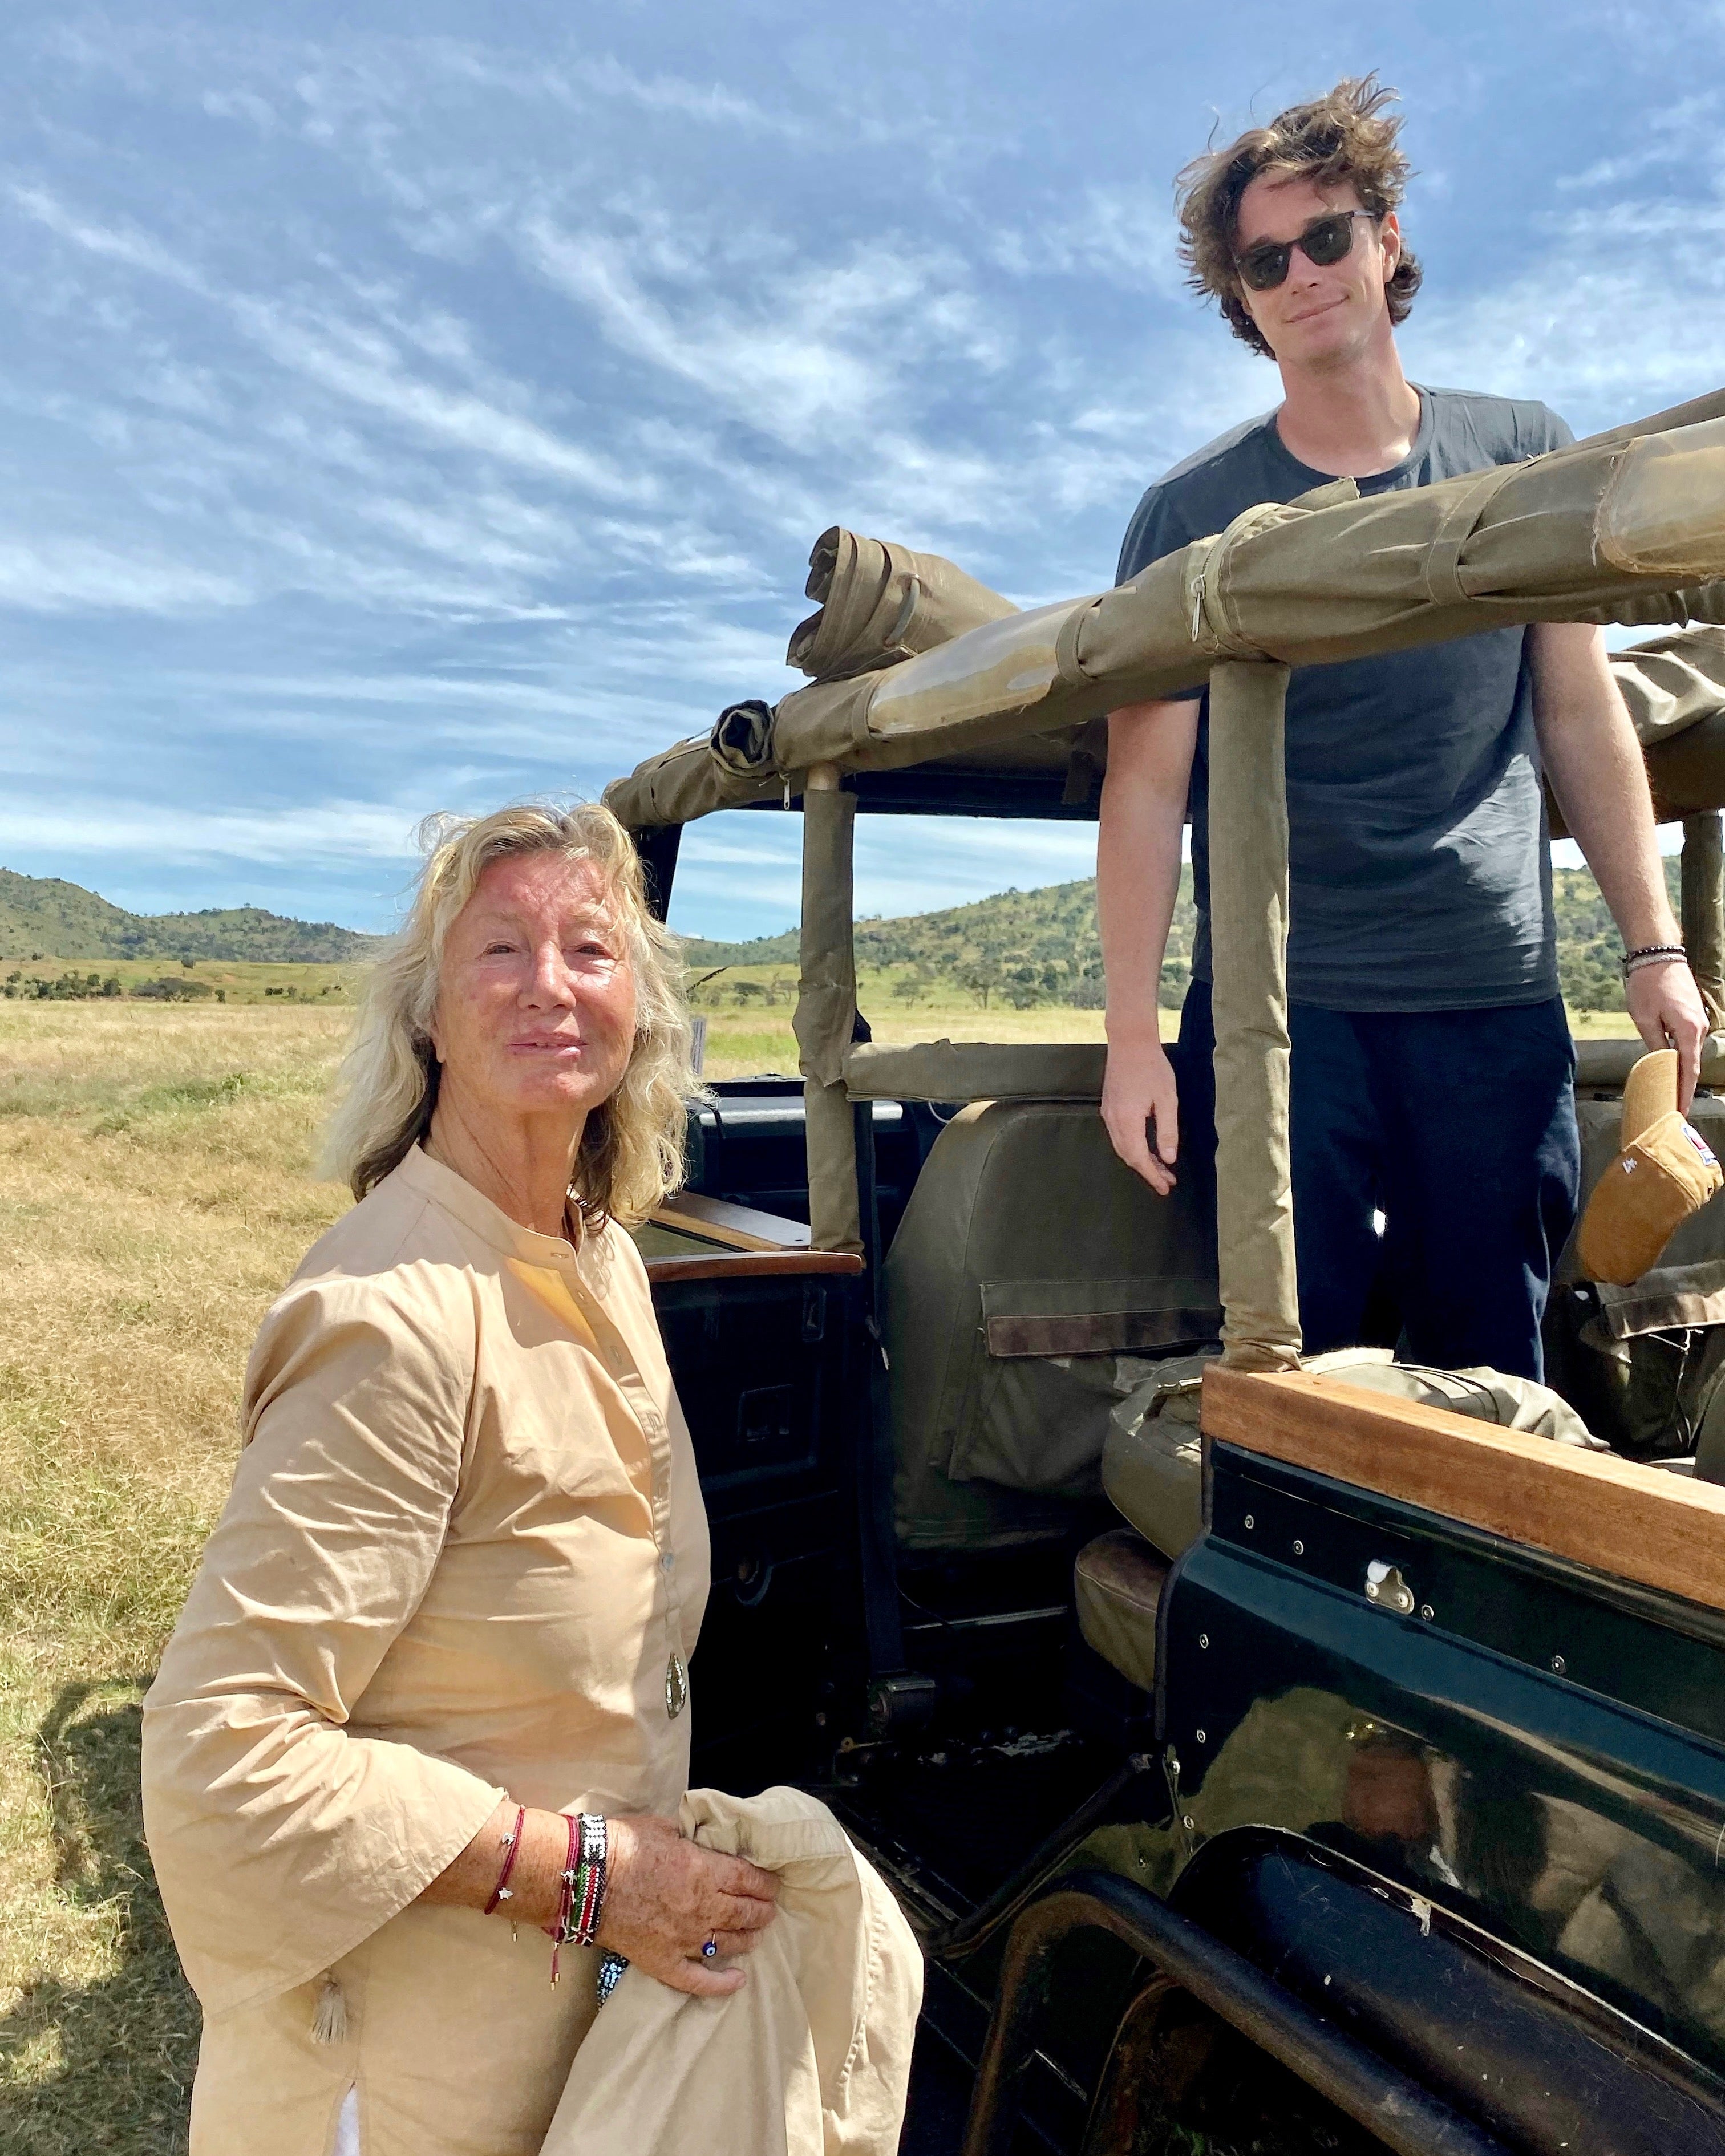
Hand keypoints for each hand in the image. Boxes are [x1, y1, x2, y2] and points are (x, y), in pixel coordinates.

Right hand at [598, 1813, 778, 1996]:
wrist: (586, 1879)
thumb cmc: (623, 1845)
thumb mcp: (665, 1827)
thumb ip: (691, 1838)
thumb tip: (704, 1840)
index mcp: (705, 1872)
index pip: (749, 1880)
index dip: (765, 1883)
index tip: (772, 1884)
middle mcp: (702, 1908)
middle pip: (744, 1913)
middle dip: (762, 1911)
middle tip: (769, 1909)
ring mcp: (684, 1939)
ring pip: (729, 1944)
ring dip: (748, 1939)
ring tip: (757, 1935)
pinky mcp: (663, 1962)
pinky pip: (697, 1980)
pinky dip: (720, 1984)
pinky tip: (737, 1981)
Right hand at [1101, 1031, 1180, 1194]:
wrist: (1130, 1042)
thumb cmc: (1152, 1068)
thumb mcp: (1167, 1099)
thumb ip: (1167, 1131)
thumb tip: (1169, 1158)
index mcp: (1128, 1120)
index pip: (1139, 1158)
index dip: (1152, 1175)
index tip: (1166, 1187)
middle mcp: (1113, 1121)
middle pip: (1128, 1156)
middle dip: (1148, 1171)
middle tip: (1167, 1181)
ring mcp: (1108, 1114)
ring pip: (1122, 1148)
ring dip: (1140, 1160)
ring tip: (1160, 1167)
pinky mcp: (1109, 1108)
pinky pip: (1119, 1136)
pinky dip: (1132, 1148)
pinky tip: (1145, 1148)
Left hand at [1625, 958, 1708, 1111]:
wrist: (1657, 954)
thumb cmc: (1647, 985)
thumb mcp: (1644, 1019)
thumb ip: (1655, 1045)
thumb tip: (1660, 1064)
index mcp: (1688, 1031)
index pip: (1688, 1070)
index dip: (1684, 1092)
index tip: (1682, 1110)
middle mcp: (1699, 1027)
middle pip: (1691, 1063)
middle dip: (1683, 1085)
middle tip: (1673, 1107)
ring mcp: (1698, 1019)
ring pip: (1690, 1051)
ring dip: (1681, 1070)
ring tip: (1669, 1090)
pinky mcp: (1692, 1013)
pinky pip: (1688, 1040)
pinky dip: (1681, 1054)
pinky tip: (1670, 1064)